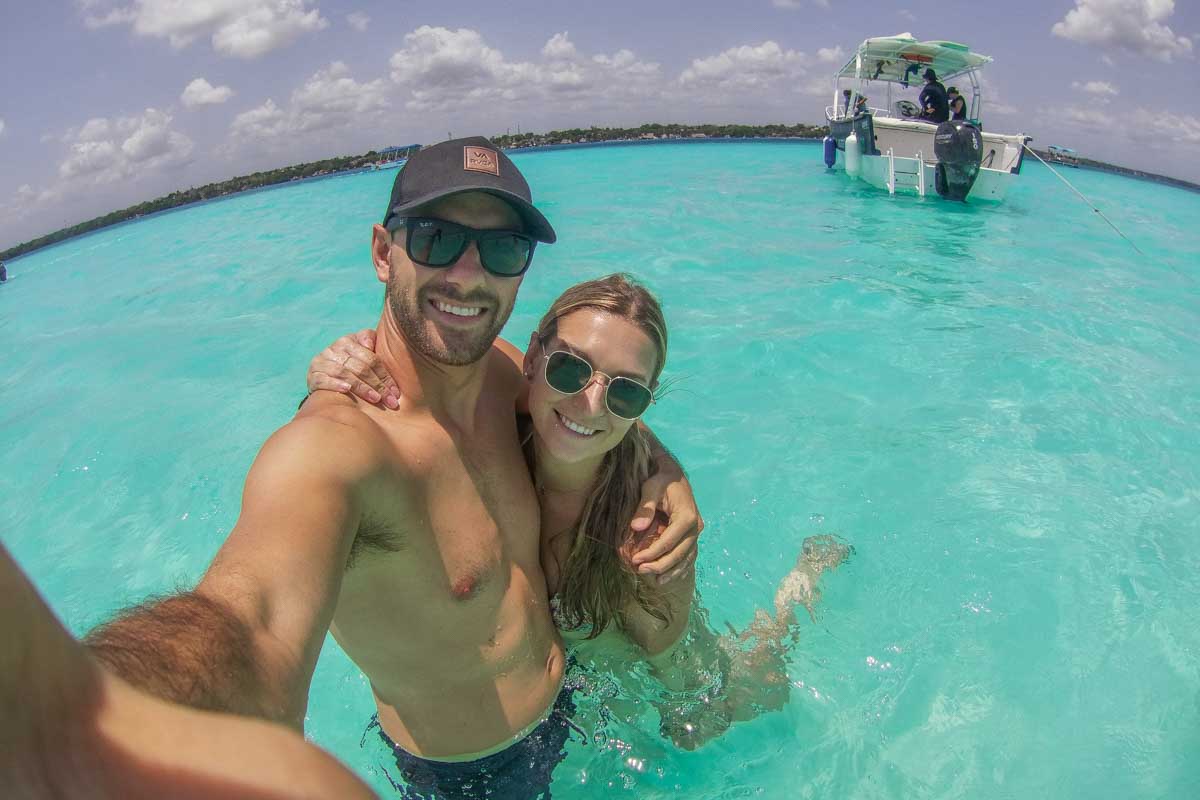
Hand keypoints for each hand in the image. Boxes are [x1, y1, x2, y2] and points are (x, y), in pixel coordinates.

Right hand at [306, 329, 399, 408]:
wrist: (325, 374)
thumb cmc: (352, 362)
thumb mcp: (362, 349)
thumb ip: (369, 340)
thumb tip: (370, 344)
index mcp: (348, 342)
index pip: (371, 359)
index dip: (385, 375)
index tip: (396, 391)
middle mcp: (333, 350)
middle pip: (360, 367)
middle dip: (378, 385)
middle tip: (390, 400)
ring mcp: (321, 363)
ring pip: (344, 373)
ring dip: (362, 387)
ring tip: (376, 399)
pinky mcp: (312, 376)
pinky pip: (323, 380)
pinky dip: (335, 384)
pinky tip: (347, 390)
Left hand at [627, 470, 702, 584]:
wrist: (674, 476)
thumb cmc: (661, 480)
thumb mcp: (651, 488)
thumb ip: (645, 507)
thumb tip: (636, 527)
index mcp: (687, 516)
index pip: (669, 541)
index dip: (653, 553)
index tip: (636, 560)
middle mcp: (695, 526)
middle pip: (679, 553)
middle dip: (660, 565)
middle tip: (641, 571)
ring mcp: (696, 532)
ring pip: (686, 557)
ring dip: (672, 571)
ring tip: (656, 581)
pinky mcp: (693, 535)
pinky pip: (689, 555)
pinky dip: (680, 567)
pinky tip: (669, 576)